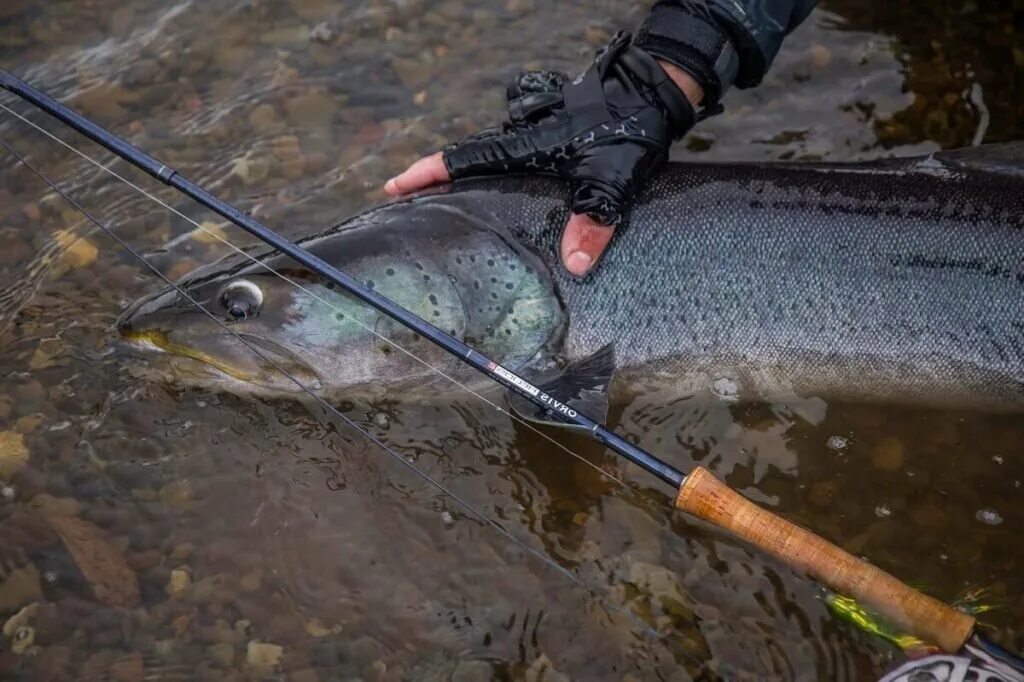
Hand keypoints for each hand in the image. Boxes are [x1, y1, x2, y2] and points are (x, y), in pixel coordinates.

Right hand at [385, 33, 703, 276]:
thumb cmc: (630, 131)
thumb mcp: (613, 181)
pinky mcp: (552, 128)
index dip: (426, 173)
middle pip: (468, 157)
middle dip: (435, 176)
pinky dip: (498, 165)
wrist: (653, 90)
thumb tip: (576, 265)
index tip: (393, 185)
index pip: (463, 161)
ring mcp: (536, 128)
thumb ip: (594, 223)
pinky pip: (514, 148)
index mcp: (527, 147)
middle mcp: (523, 135)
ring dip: (468, 170)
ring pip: (490, 151)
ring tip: (448, 197)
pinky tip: (504, 186)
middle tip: (408, 197)